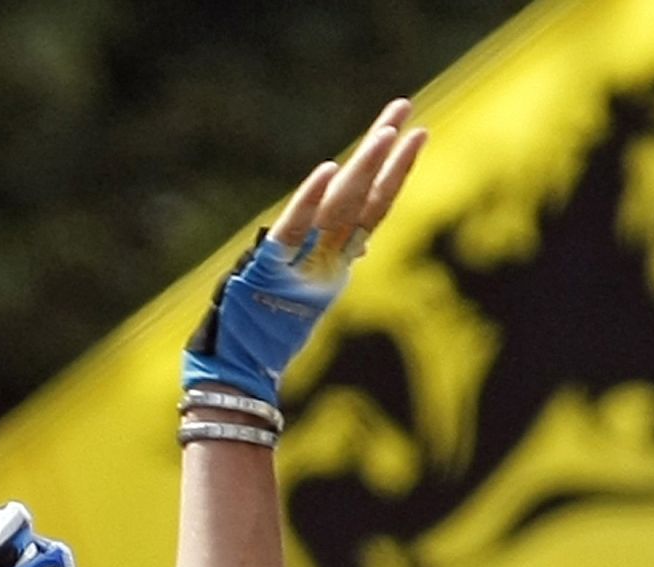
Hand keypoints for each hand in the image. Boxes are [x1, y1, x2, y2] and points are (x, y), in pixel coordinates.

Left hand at [183, 99, 427, 402]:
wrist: (241, 370)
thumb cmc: (268, 332)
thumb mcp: (308, 292)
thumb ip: (332, 262)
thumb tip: (363, 243)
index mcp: (334, 258)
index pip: (372, 206)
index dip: (394, 171)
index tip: (411, 133)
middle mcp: (324, 256)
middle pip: (363, 195)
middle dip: (386, 151)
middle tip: (408, 108)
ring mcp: (301, 262)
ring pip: (339, 207)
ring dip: (363, 168)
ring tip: (388, 130)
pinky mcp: (271, 269)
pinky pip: (294, 230)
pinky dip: (310, 200)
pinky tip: (327, 170)